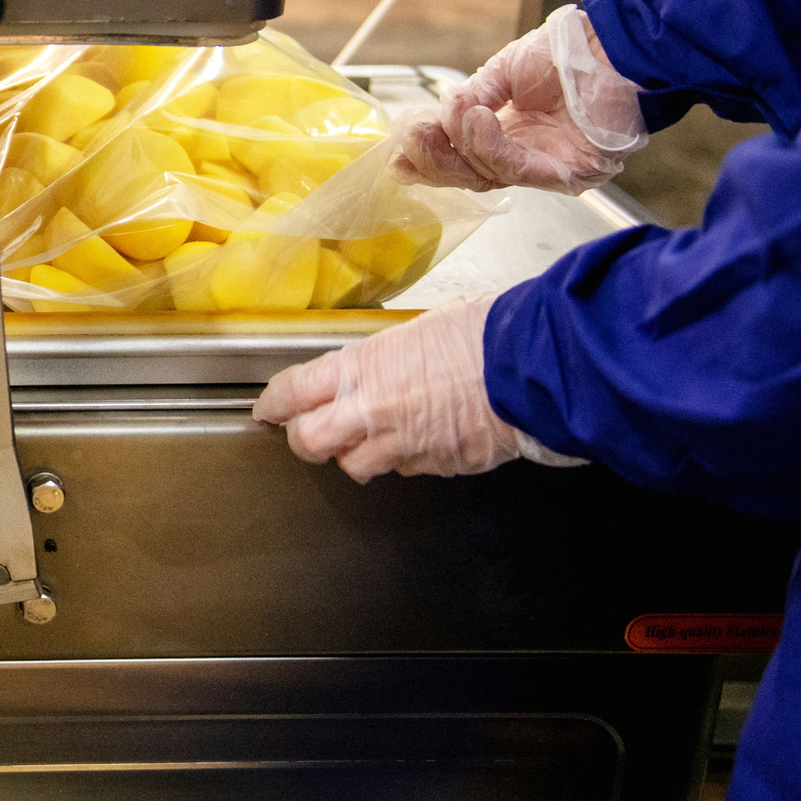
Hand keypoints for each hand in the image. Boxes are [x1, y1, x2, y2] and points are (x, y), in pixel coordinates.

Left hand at [253, 295, 582, 480]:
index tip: (268, 408)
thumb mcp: (415, 331)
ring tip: (371, 437)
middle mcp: (371, 412)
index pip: (292, 393)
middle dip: (304, 439)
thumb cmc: (481, 334)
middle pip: (308, 444)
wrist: (532, 365)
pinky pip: (406, 469)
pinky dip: (405, 459)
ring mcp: (403, 445)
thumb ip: (381, 359)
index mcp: (360, 368)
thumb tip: (373, 368)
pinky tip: (421, 439)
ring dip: (356, 455)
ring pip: (354, 467)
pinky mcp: (436, 466)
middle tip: (310, 431)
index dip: (274, 405)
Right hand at [390, 5, 645, 193]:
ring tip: (458, 110)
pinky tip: (477, 121)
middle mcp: (522, 157)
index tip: (395, 154)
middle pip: (466, 176)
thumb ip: (472, 97)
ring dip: (462, 143)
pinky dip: (491, 147)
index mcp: (505, 133)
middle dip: (433, 158)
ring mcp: (544, 168)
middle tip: (413, 133)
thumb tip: (440, 115)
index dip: (426, 159)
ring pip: (486, 175)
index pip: (458, 159)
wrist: (613, 49)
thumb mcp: (504, 72)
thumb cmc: (566, 56)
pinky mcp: (567, 173)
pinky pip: (518, 170)